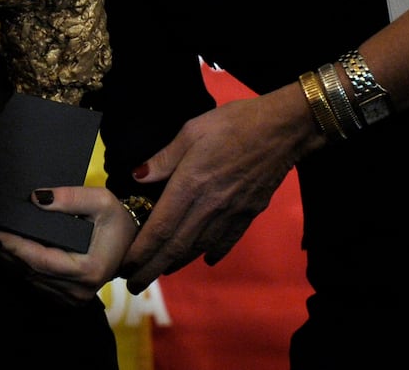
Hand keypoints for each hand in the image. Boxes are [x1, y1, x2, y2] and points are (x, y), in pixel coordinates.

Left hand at [0, 185, 134, 305]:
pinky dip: (17, 269)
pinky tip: (0, 256)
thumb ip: (69, 198)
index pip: (41, 260)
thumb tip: (36, 199)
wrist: (134, 243)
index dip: (14, 247)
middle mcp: (79, 290)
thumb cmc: (117, 221)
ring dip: (5, 262)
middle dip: (1, 253)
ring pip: (29, 280)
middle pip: (30, 272)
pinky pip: (35, 284)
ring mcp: (73, 298)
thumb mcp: (101, 200)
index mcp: (88, 270)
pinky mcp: (67, 298)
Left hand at [116, 93, 298, 292]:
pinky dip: (213, 252)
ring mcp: (232, 213)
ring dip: (177, 263)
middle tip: (134, 285)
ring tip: (159, 272)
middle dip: (152, 268)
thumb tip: (137, 176)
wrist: (283, 129)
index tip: (125, 265)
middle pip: (177, 247)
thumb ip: (164, 158)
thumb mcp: (191, 131)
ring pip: (200, 247)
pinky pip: (227, 240)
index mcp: (191, 185)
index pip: (161, 228)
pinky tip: (205, 259)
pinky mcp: (249, 213)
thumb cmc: (233, 123)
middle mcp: (210, 206)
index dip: (142, 250)